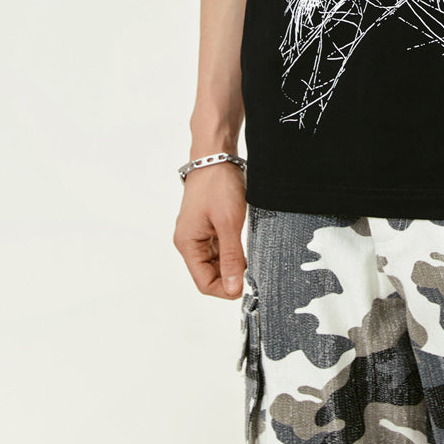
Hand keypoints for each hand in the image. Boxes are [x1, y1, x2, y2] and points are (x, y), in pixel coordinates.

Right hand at [173, 164, 247, 298]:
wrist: (217, 154)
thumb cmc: (218, 183)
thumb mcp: (229, 223)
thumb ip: (231, 257)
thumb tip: (233, 288)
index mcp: (188, 244)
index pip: (204, 282)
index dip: (226, 289)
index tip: (248, 285)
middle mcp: (190, 241)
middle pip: (210, 273)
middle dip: (232, 275)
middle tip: (255, 270)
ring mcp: (199, 232)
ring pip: (217, 260)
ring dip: (234, 261)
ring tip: (253, 254)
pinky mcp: (209, 224)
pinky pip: (221, 246)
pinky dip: (234, 248)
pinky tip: (248, 242)